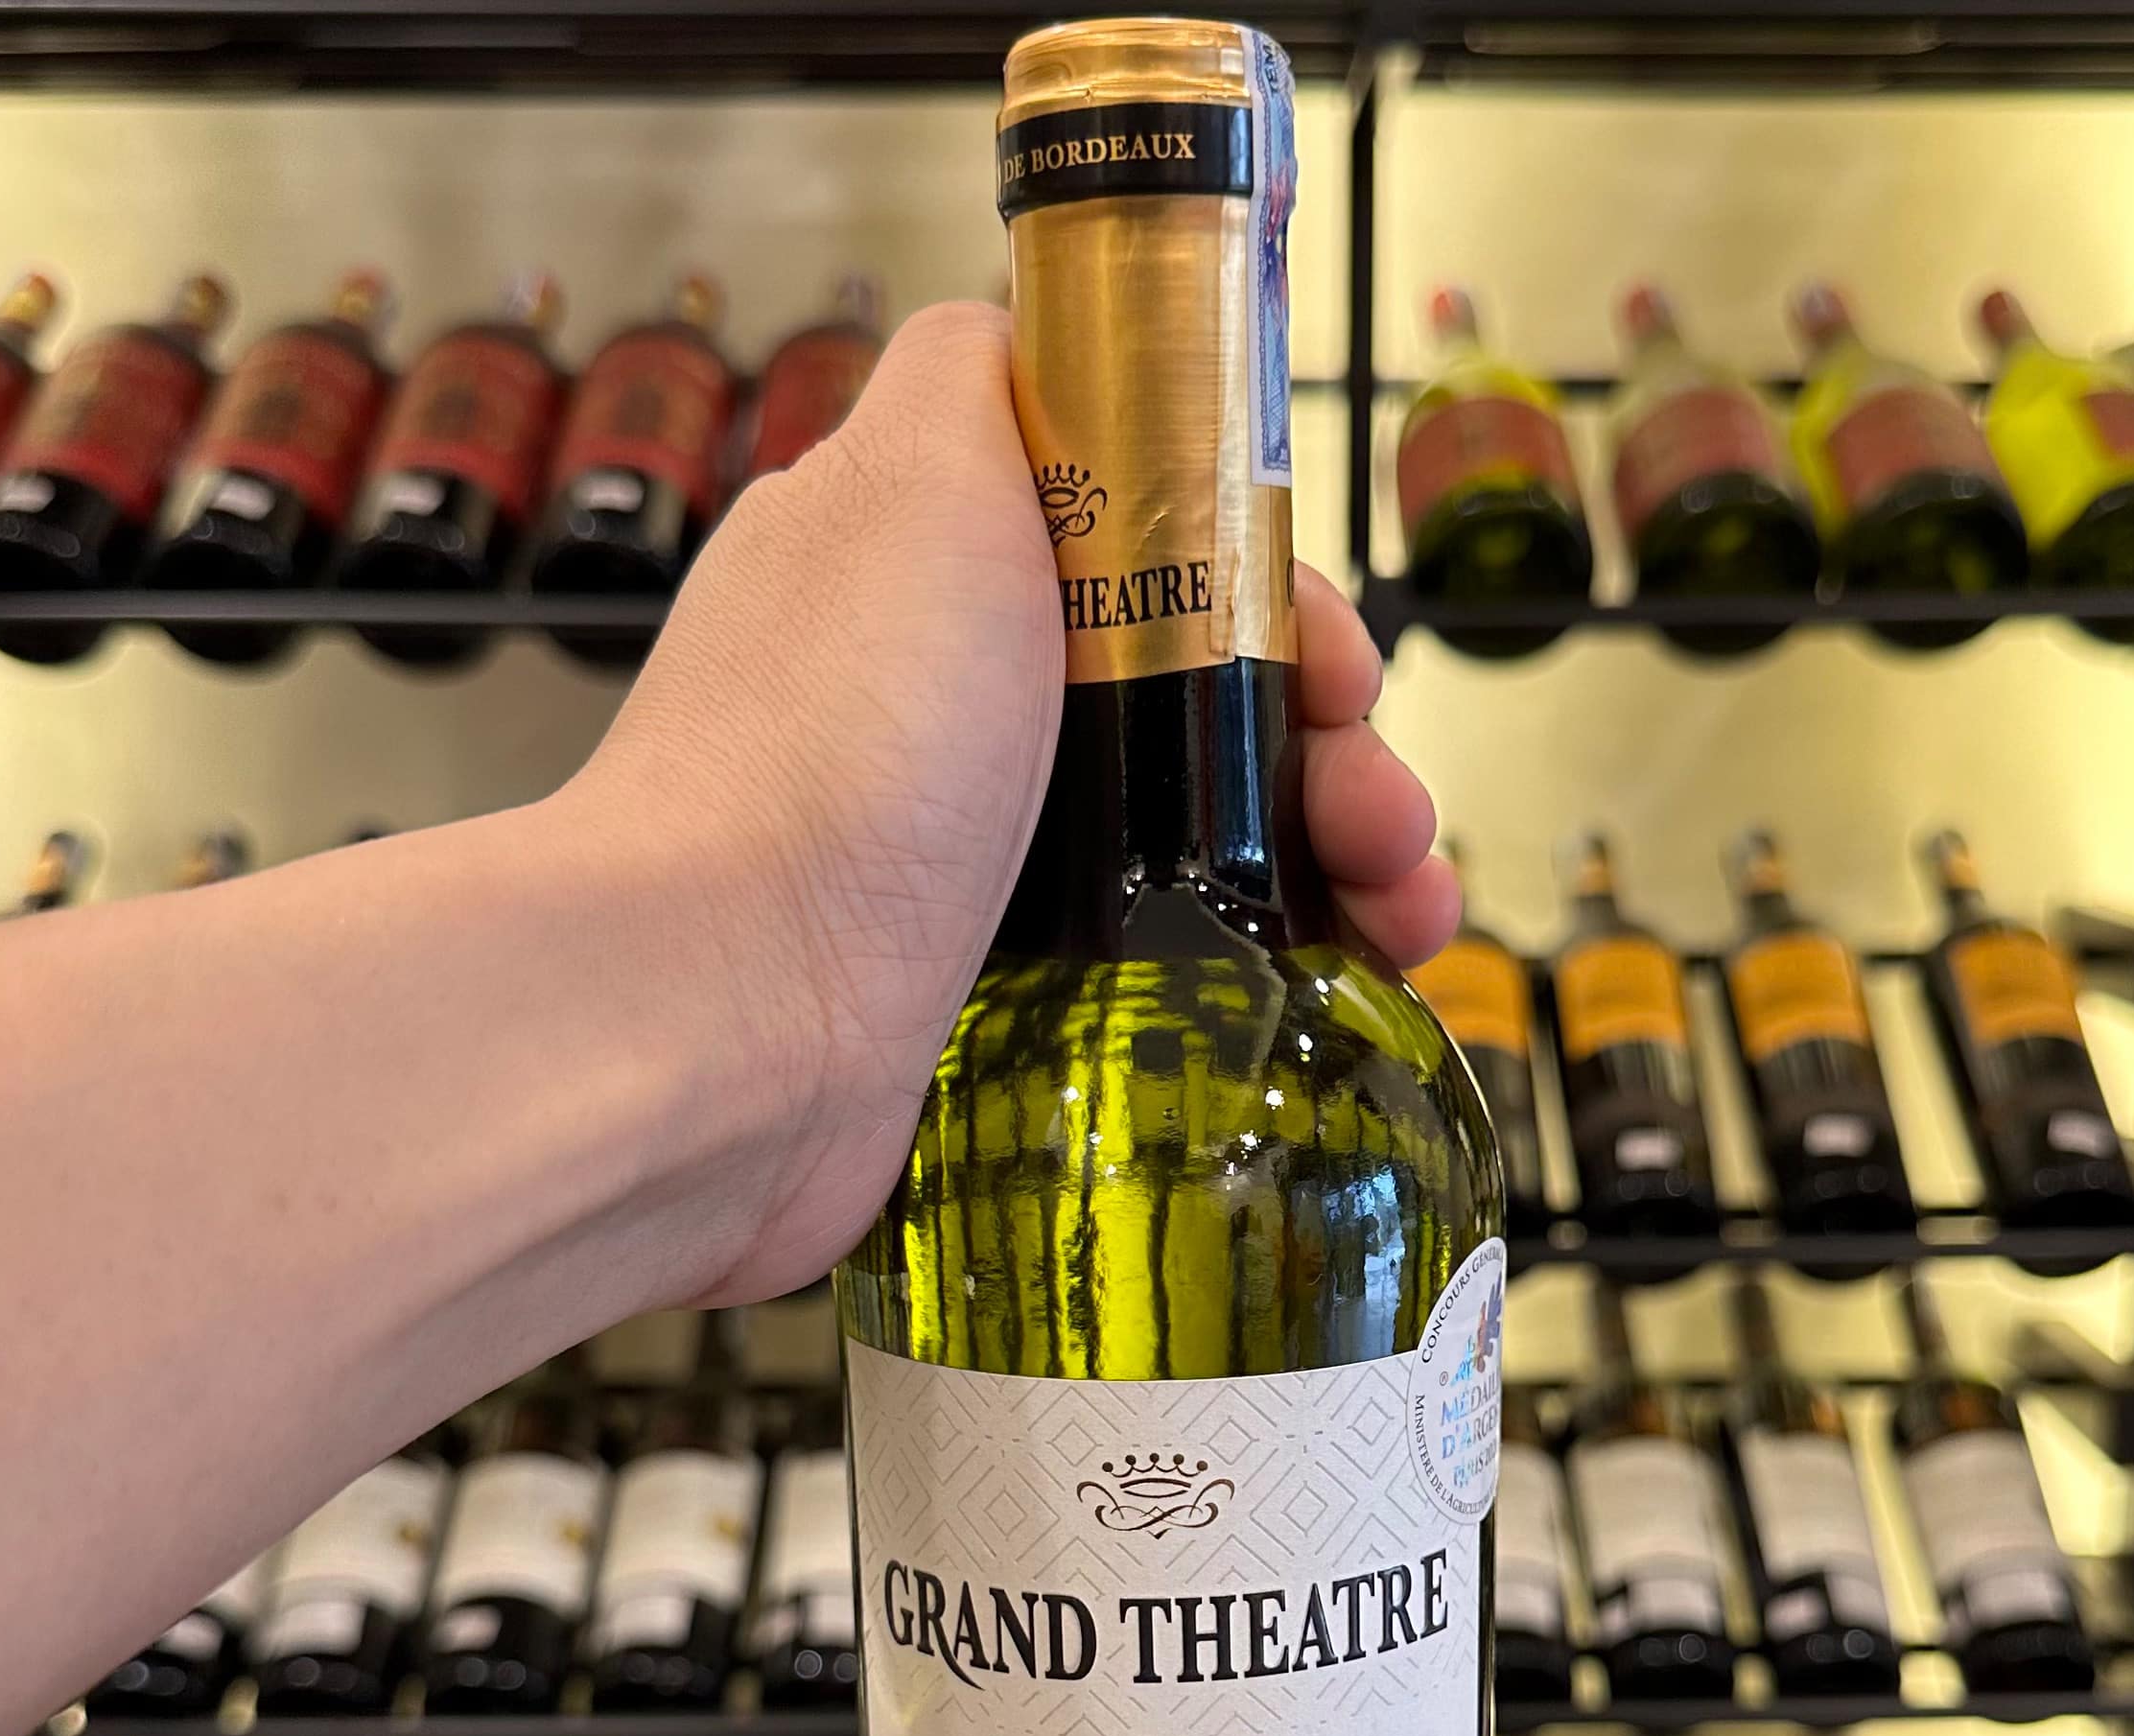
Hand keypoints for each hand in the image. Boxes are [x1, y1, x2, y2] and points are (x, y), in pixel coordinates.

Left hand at [559, 301, 1456, 1305]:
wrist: (728, 1014)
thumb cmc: (826, 747)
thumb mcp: (917, 465)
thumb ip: (983, 369)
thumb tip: (1032, 322)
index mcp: (939, 565)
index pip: (1156, 539)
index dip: (1269, 586)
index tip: (1327, 650)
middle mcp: (955, 704)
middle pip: (1201, 691)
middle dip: (1328, 737)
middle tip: (1378, 804)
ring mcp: (976, 852)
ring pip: (1203, 825)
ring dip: (1338, 847)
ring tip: (1406, 900)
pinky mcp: (1001, 983)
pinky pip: (1171, 950)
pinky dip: (1276, 953)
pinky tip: (1357, 968)